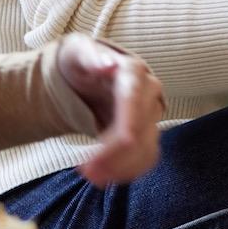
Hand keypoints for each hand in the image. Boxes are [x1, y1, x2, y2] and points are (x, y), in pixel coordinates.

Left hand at [56, 34, 162, 184]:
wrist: (85, 74)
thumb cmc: (80, 61)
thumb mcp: (78, 52)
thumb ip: (91, 56)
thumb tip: (109, 64)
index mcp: (132, 71)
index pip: (135, 98)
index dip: (129, 122)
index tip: (120, 142)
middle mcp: (148, 92)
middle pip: (142, 129)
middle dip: (117, 154)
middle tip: (87, 171)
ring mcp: (149, 115)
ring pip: (147, 148)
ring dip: (122, 168)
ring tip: (92, 177)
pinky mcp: (146, 133)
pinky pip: (146, 158)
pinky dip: (128, 172)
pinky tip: (106, 176)